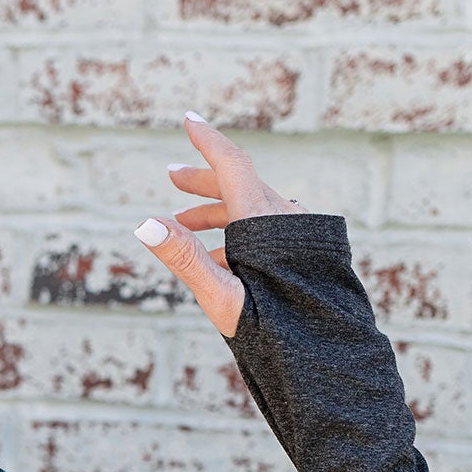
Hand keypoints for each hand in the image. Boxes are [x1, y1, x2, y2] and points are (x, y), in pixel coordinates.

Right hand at [132, 114, 302, 340]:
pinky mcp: (307, 251)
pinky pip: (268, 230)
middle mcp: (284, 217)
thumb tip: (145, 223)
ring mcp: (299, 234)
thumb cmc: (273, 329)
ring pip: (252, 209)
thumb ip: (183, 257)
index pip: (231, 163)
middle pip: (240, 185)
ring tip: (185, 225)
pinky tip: (221, 259)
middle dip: (203, 183)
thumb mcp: (220, 294)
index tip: (189, 119)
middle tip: (172, 179)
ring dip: (217, 213)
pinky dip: (238, 234)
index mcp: (262, 218)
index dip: (207, 140)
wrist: (326, 352)